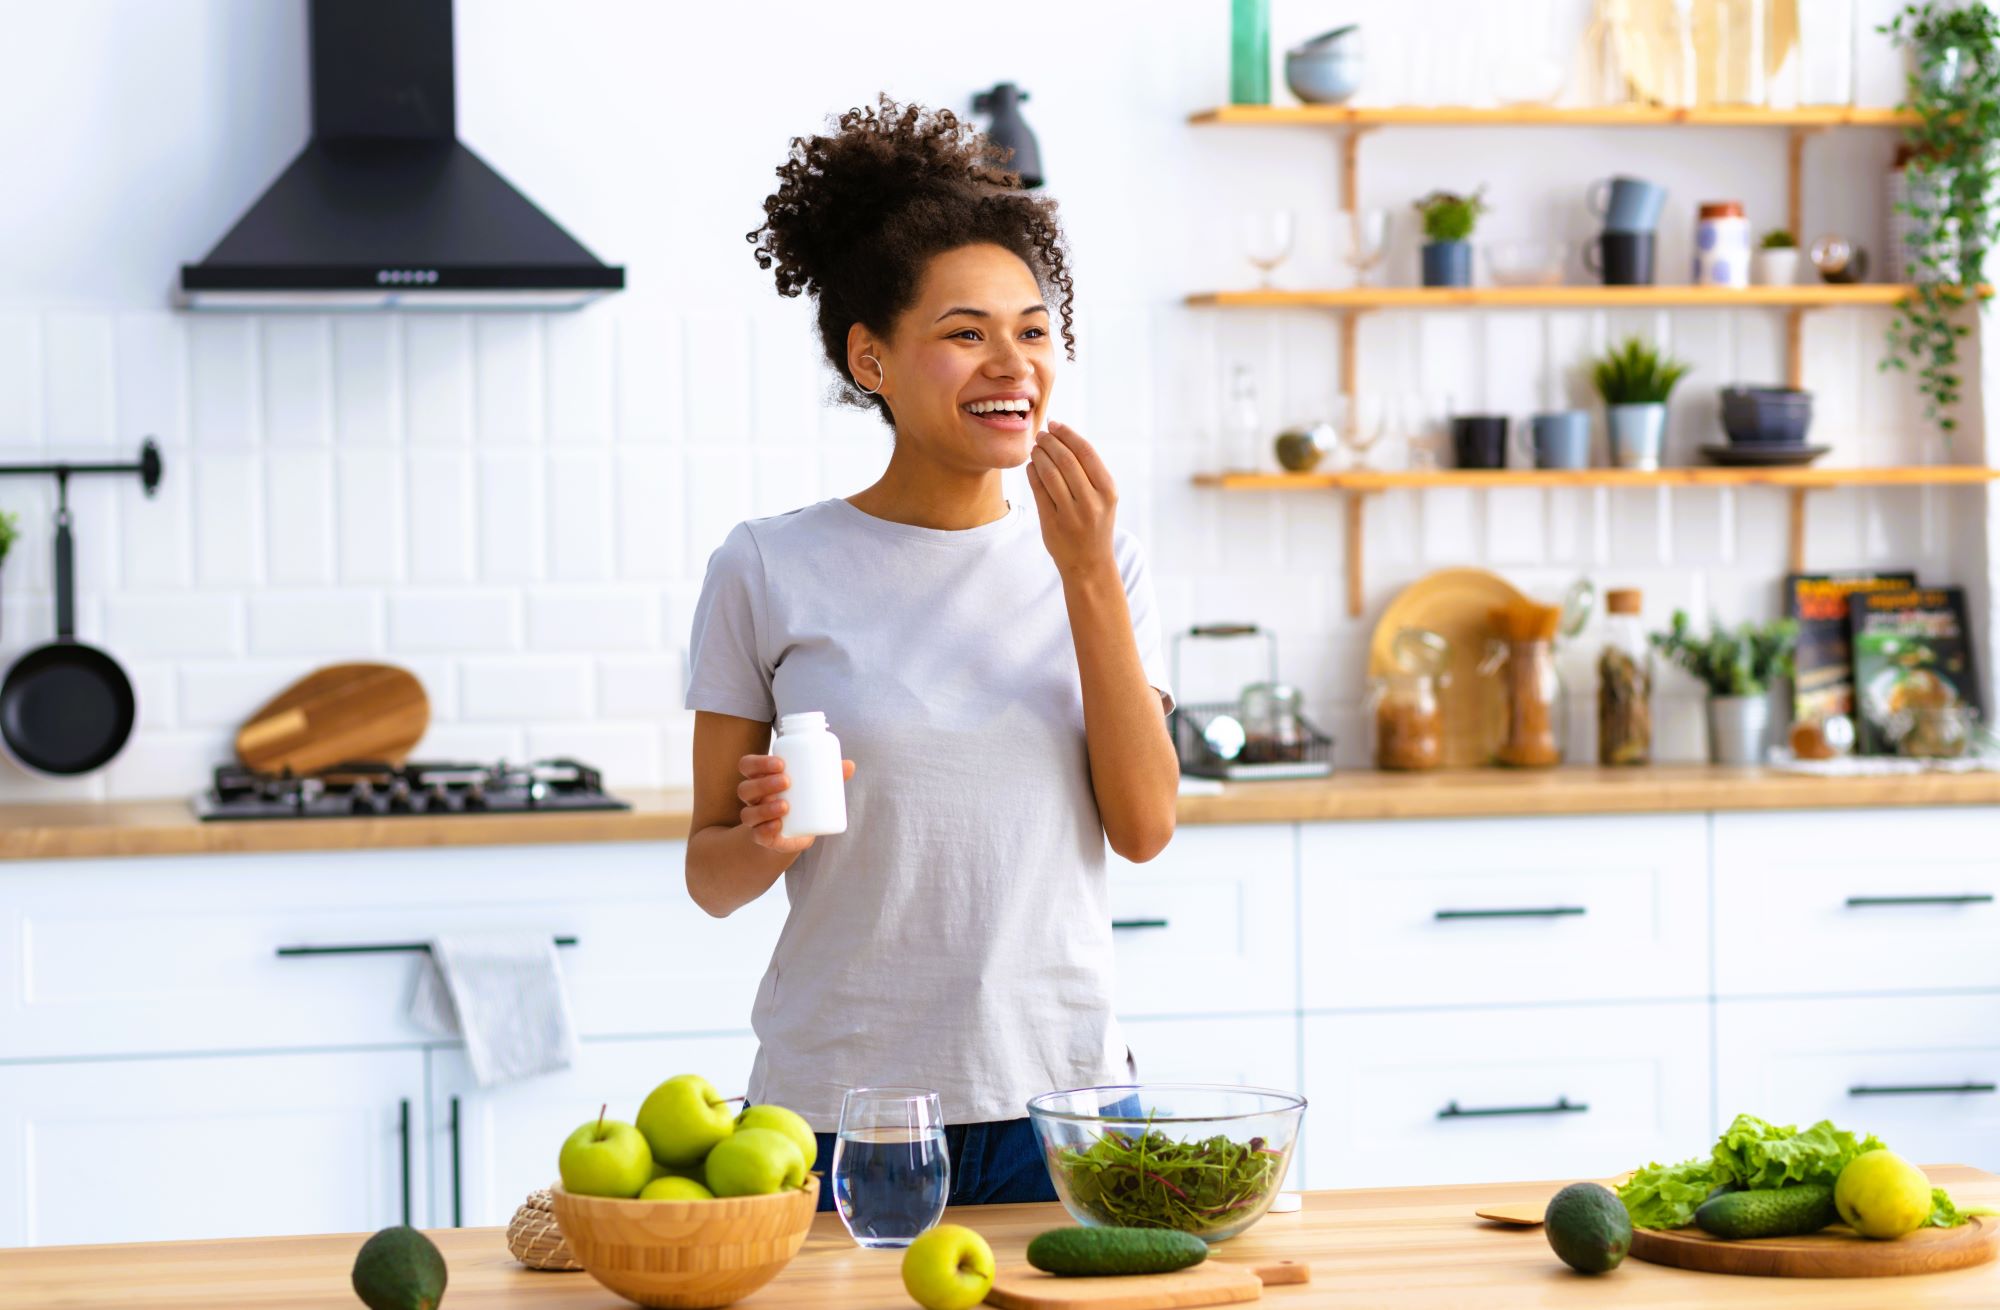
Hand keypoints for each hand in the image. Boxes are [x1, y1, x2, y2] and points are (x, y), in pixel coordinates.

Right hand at [737, 754, 855, 853]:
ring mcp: (756, 819)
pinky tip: (778, 826)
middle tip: (787, 781)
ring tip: (786, 806)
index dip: (759, 763)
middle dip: (764, 783)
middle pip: (745, 788)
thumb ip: (830, 775)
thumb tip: (850, 765)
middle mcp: (754, 799)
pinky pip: (757, 835)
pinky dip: (766, 830)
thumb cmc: (803, 799)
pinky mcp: (763, 837)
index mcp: (761, 779)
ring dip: (765, 808)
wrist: (799, 831)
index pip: (748, 766)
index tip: (781, 763)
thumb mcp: (815, 786)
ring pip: (748, 813)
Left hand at [1025, 421, 1116, 578]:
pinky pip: (1038, 490)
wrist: (1090, 564)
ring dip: (1038, 455)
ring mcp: (1071, 514)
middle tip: (1040, 435)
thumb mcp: (1103, 498)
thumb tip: (1063, 437)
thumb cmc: (1096, 524)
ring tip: (1035, 449)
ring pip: (1049, 473)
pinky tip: (1031, 466)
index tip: (1055, 424)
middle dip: (1049, 442)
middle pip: (1065, 459)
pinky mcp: (1052, 523)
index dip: (1067, 434)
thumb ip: (1088, 472)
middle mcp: (1091, 502)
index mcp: (1108, 490)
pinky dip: (1032, 473)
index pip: (1085, 452)